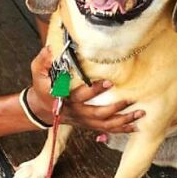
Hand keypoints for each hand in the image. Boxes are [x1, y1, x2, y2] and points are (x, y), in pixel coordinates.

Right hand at [25, 47, 144, 133]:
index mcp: (63, 97)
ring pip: (104, 123)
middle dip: (113, 107)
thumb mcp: (37, 72)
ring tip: (139, 112)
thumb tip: (50, 48)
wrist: (42, 108)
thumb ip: (42, 60)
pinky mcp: (87, 124)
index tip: (108, 81)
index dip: (93, 90)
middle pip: (95, 112)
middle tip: (129, 99)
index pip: (77, 95)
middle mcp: (74, 110)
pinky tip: (136, 126)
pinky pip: (106, 129)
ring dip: (123, 120)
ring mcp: (82, 119)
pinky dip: (121, 128)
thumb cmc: (42, 87)